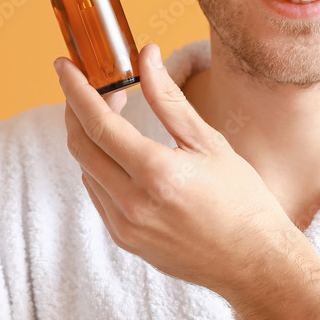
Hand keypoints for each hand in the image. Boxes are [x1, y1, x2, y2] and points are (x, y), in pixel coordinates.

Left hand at [53, 42, 319, 319]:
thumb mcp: (208, 141)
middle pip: (82, 146)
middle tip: (94, 86)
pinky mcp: (126, 241)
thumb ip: (169, 99)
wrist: (254, 262)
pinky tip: (119, 152)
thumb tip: (146, 57)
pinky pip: (98, 195)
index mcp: (157, 174)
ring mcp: (126, 227)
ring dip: (89, 138)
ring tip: (111, 114)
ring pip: (86, 171)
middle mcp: (134, 204)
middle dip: (78, 110)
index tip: (64, 66)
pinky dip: (100, 166)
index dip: (76, 90)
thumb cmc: (242, 200)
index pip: (98, 124)